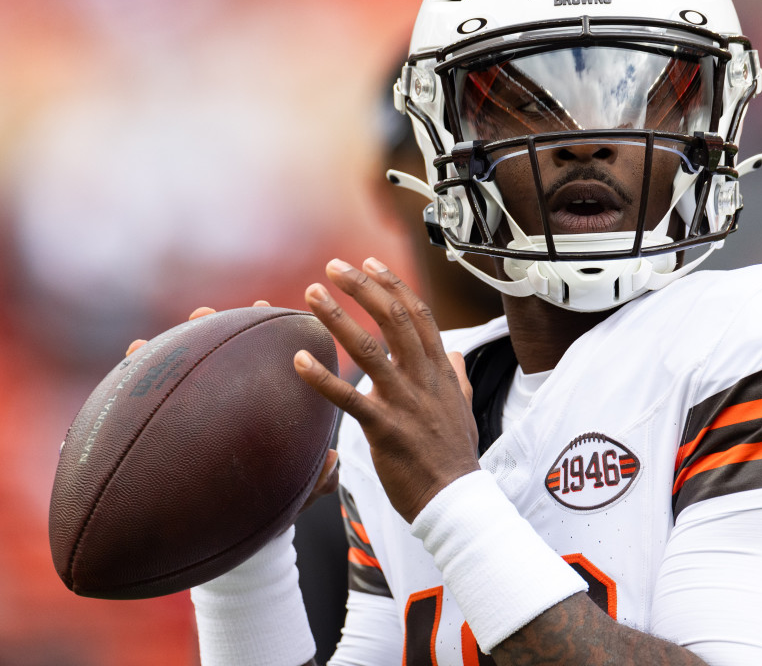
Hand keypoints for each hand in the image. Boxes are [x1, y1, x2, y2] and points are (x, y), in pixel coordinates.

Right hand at [124, 300, 340, 513]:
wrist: (231, 536)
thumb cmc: (269, 507)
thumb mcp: (295, 491)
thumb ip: (317, 477)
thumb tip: (333, 459)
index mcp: (260, 410)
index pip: (262, 361)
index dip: (264, 330)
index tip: (262, 305)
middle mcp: (226, 404)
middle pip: (219, 357)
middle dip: (209, 330)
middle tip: (203, 314)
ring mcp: (196, 413)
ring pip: (180, 373)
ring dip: (168, 349)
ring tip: (149, 339)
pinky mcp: (166, 433)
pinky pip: (144, 403)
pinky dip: (135, 376)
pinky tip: (131, 353)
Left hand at [292, 257, 477, 522]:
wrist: (457, 500)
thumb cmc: (455, 457)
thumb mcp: (463, 408)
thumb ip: (456, 377)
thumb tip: (456, 354)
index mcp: (440, 371)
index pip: (418, 314)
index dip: (393, 285)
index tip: (370, 262)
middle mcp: (423, 379)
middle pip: (393, 319)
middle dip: (362, 288)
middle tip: (333, 266)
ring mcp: (404, 403)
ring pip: (369, 350)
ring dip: (337, 318)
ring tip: (311, 294)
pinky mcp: (384, 430)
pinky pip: (349, 399)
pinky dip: (322, 378)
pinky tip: (298, 361)